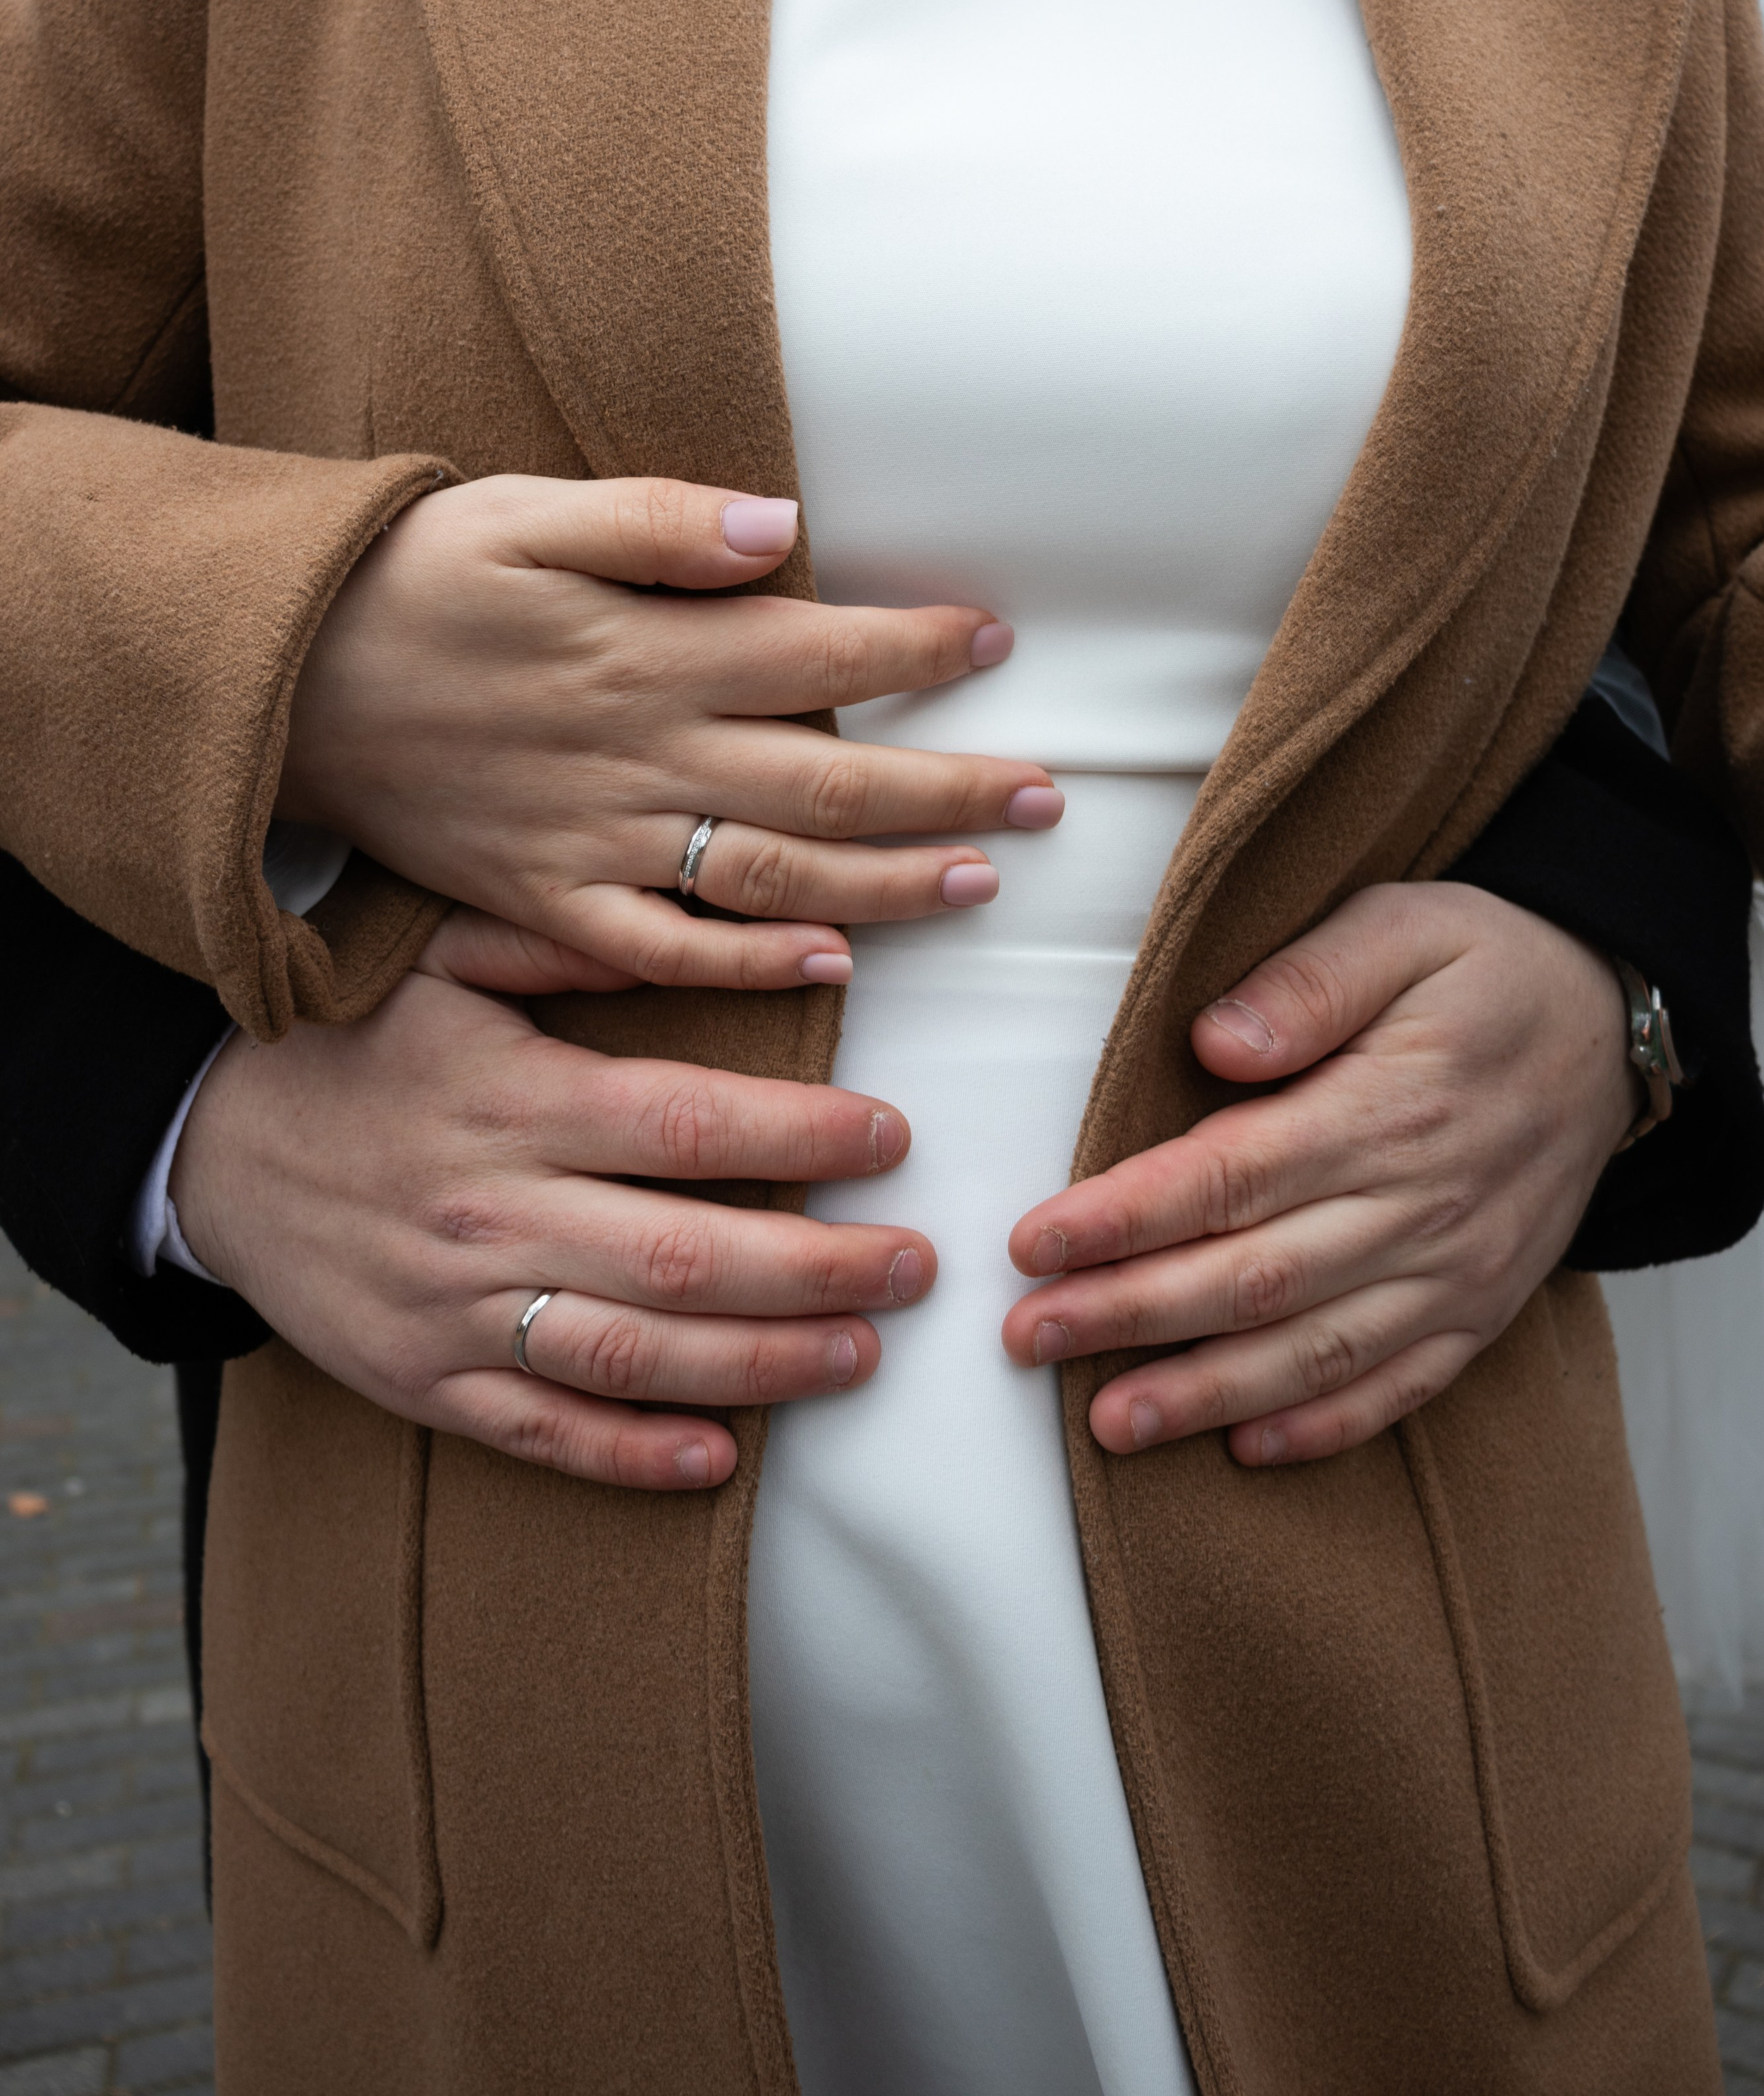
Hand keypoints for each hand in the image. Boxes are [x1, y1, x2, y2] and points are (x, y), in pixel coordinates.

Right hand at [170, 965, 933, 1490]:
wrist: (207, 1140)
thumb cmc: (359, 1039)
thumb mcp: (452, 956)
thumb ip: (590, 949)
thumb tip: (759, 943)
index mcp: (512, 1100)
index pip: (685, 1124)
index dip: (801, 1134)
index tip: (893, 1136)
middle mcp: (491, 1211)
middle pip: (683, 1256)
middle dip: (818, 1268)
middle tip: (918, 1265)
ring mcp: (455, 1310)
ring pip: (630, 1356)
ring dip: (760, 1366)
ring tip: (861, 1353)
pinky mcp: (423, 1383)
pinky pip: (541, 1432)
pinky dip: (634, 1455)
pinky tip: (720, 1459)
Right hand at [278, 474, 1061, 987]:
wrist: (284, 681)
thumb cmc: (413, 579)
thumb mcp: (524, 512)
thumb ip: (657, 523)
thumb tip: (781, 527)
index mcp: (646, 648)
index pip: (820, 652)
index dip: (916, 651)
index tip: (996, 645)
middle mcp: (640, 751)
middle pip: (828, 779)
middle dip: (949, 787)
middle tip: (1046, 796)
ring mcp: (596, 837)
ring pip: (772, 871)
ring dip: (887, 880)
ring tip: (980, 879)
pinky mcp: (547, 898)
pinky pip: (663, 947)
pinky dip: (748, 959)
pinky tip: (827, 964)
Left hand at [1002, 883, 1638, 1465]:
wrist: (1616, 1022)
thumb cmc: (1486, 965)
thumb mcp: (1404, 928)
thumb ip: (1309, 980)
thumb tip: (1212, 1041)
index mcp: (1388, 1108)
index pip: (1231, 1174)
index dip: (1126, 1217)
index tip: (1034, 1244)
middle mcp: (1423, 1204)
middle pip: (1253, 1276)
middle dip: (1130, 1315)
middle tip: (1026, 1339)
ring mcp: (1459, 1269)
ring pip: (1316, 1349)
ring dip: (1206, 1394)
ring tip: (1109, 1422)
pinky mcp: (1483, 1308)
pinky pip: (1400, 1384)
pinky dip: (1323, 1425)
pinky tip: (1244, 1448)